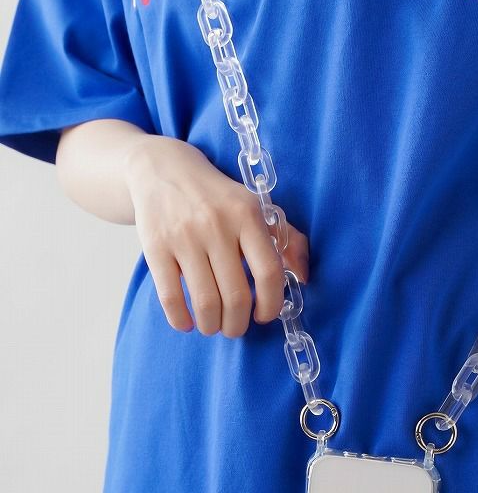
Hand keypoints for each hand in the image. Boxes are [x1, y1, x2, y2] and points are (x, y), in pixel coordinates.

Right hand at [123, 134, 308, 337]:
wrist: (164, 170)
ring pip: (205, 302)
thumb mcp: (254, 206)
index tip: (265, 315)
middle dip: (238, 324)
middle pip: (236, 296)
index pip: (268, 271)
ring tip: (214, 325)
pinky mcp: (156, 247)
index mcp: (247, 215)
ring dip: (212, 325)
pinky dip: (180, 319)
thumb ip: (286, 238)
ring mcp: (184, 237)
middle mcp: (217, 226)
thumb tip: (304, 277)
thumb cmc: (217, 195)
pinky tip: (186, 322)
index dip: (271, 303)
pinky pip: (170, 297)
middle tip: (236, 326)